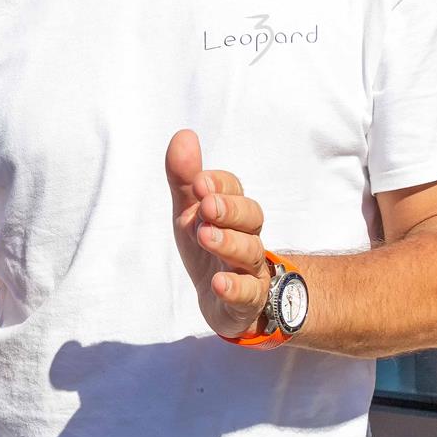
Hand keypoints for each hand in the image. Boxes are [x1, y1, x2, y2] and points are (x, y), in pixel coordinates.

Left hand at [166, 129, 270, 337]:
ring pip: (251, 252)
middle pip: (252, 216)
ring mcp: (250, 268)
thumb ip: (183, 177)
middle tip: (207, 205)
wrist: (220, 299)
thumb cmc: (206, 244)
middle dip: (230, 208)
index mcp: (233, 210)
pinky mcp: (247, 301)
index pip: (234, 189)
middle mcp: (247, 235)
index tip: (198, 182)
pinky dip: (235, 287)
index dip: (219, 184)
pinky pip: (248, 294)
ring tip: (205, 235)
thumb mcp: (189, 210)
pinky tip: (219, 282)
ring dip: (229, 242)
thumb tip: (183, 134)